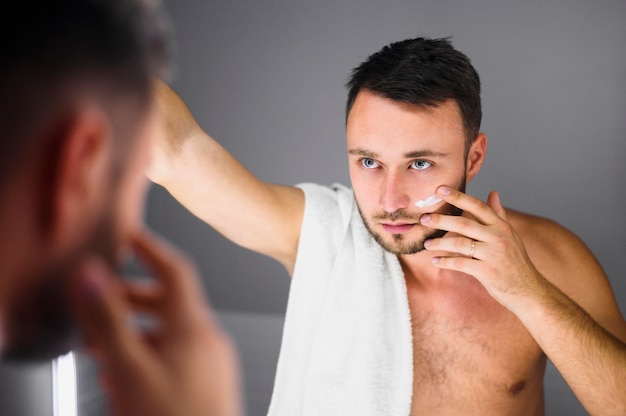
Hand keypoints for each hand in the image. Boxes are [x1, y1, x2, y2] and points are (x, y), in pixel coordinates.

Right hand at [69, 229, 241, 415]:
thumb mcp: (132, 370)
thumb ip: (109, 321)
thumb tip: (92, 276)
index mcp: (195, 327)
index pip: (175, 269)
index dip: (151, 248)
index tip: (130, 236)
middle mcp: (209, 340)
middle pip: (168, 302)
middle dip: (131, 300)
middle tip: (102, 300)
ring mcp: (211, 364)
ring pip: (169, 333)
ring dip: (135, 332)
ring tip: (103, 345)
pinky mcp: (209, 385)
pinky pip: (178, 357)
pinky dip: (150, 355)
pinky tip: (127, 376)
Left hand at [419, 186, 545, 310]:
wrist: (528, 290)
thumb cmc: (516, 262)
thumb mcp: (510, 235)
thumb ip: (499, 214)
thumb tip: (493, 192)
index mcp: (501, 226)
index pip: (477, 206)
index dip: (458, 196)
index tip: (440, 189)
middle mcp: (498, 237)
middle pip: (464, 223)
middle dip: (441, 220)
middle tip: (423, 218)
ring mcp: (493, 254)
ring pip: (460, 243)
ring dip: (440, 243)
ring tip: (427, 244)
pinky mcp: (487, 272)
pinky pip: (461, 263)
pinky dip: (446, 262)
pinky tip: (436, 261)